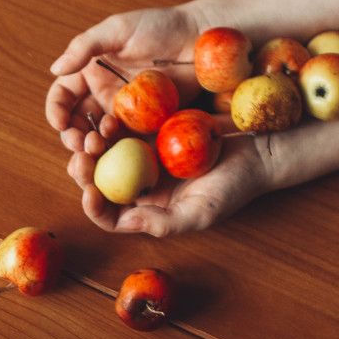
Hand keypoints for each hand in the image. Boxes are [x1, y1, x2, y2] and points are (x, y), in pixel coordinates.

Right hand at [45, 5, 202, 153]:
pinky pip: (129, 143)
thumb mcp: (119, 28)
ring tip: (99, 146)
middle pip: (78, 124)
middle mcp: (104, 95)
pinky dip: (119, 152)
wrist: (201, 38)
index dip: (56, 111)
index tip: (61, 123)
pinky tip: (121, 153)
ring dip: (94, 148)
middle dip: (73, 137)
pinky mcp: (148, 124)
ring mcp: (126, 112)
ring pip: (100, 139)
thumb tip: (55, 69)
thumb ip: (86, 46)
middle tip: (81, 144)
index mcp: (91, 73)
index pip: (63, 97)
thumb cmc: (161, 26)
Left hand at [66, 122, 271, 236]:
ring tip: (94, 134)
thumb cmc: (233, 187)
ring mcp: (152, 154)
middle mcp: (145, 183)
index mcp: (150, 208)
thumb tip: (126, 221)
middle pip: (105, 179)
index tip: (88, 191)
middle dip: (85, 170)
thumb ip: (163, 223)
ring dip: (98, 145)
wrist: (258, 150)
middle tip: (80, 155)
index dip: (95, 207)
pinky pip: (133, 126)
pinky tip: (112, 116)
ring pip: (113, 151)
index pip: (112, 213)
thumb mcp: (200, 213)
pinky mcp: (161, 129)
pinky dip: (119, 123)